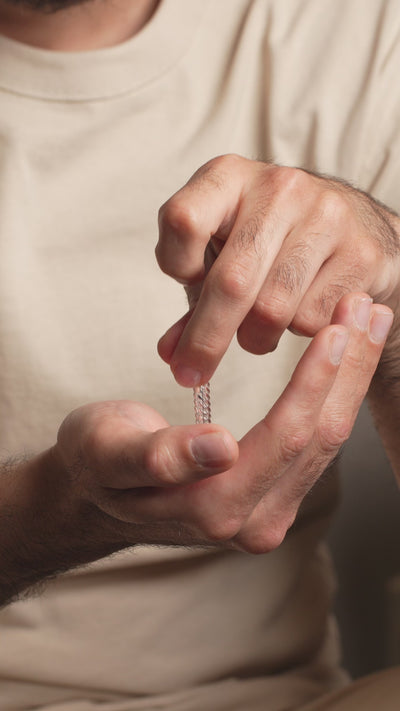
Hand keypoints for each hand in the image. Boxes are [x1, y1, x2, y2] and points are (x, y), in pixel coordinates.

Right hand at [54, 293, 391, 552]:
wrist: (95, 491)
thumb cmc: (95, 462)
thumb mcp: (108, 453)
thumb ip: (158, 457)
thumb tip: (218, 449)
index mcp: (215, 511)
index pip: (285, 439)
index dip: (316, 380)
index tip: (340, 327)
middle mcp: (253, 523)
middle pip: (319, 440)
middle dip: (349, 372)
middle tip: (367, 310)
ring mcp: (267, 514)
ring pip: (326, 442)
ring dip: (349, 381)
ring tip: (366, 325)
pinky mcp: (272, 499)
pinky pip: (314, 444)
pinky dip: (332, 396)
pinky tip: (344, 361)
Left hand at [156, 155, 399, 386]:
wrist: (352, 227)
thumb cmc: (270, 242)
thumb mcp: (223, 253)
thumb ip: (194, 300)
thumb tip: (171, 356)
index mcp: (229, 177)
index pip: (183, 221)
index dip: (177, 264)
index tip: (188, 283)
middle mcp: (279, 187)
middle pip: (231, 280)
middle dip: (206, 339)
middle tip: (192, 374)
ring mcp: (326, 216)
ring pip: (272, 308)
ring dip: (255, 339)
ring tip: (256, 334)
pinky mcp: (361, 252)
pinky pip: (312, 318)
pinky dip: (296, 333)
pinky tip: (298, 314)